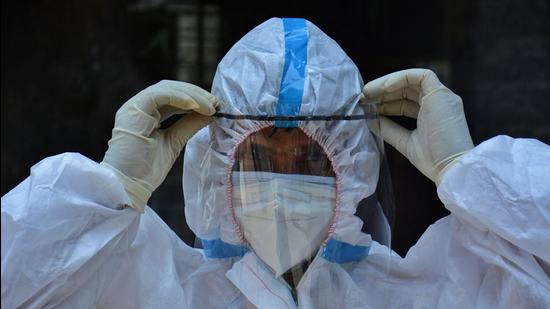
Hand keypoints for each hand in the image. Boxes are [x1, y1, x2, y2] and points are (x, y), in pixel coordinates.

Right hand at [101, 80, 217, 211]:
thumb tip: (211, 114)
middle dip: (196, 94)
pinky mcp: (133, 110)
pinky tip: (195, 106)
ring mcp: (134, 107)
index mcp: (147, 114)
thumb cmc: (146, 170)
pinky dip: (179, 97)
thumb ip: (189, 125)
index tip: (216, 107)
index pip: (173, 97)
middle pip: (171, 89)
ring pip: (166, 88)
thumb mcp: (175, 142)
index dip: (195, 99)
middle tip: (216, 103)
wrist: (128, 185)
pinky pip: (159, 95)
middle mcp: (139, 107)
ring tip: (210, 106)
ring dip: (192, 95)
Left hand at [363, 69, 473, 184]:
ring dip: (387, 84)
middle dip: (382, 92)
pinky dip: (401, 78)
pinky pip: (421, 76)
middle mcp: (437, 102)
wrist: (450, 168)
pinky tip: (384, 89)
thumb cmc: (432, 160)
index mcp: (431, 114)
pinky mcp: (442, 94)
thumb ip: (389, 129)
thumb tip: (371, 119)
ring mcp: (441, 97)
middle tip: (363, 98)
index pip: (405, 102)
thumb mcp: (404, 142)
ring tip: (368, 93)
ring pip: (411, 80)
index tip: (367, 106)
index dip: (385, 102)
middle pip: (406, 89)